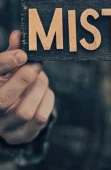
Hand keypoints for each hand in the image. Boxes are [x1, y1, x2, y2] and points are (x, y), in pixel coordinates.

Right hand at [0, 30, 54, 144]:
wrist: (12, 114)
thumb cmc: (9, 84)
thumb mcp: (8, 68)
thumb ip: (12, 52)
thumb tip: (18, 33)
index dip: (4, 63)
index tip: (22, 54)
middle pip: (3, 99)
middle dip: (25, 77)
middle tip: (37, 64)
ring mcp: (5, 128)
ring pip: (25, 110)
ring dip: (38, 89)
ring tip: (41, 78)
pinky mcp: (22, 135)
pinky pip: (40, 118)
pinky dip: (48, 100)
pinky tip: (45, 92)